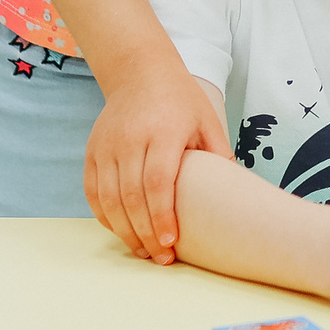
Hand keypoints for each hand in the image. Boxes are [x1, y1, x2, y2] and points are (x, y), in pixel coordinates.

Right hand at [84, 65, 226, 263]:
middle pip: (131, 196)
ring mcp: (107, 145)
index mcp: (163, 131)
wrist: (140, 71)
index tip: (170, 242)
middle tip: (160, 258)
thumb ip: (219, 155)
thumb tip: (237, 194)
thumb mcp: (207, 120)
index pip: (157, 181)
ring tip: (143, 251)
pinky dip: (105, 216)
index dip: (161, 215)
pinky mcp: (92, 150)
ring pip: (108, 198)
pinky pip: (93, 191)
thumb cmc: (181, 100)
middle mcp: (130, 139)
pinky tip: (121, 231)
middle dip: (145, 233)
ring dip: (124, 231)